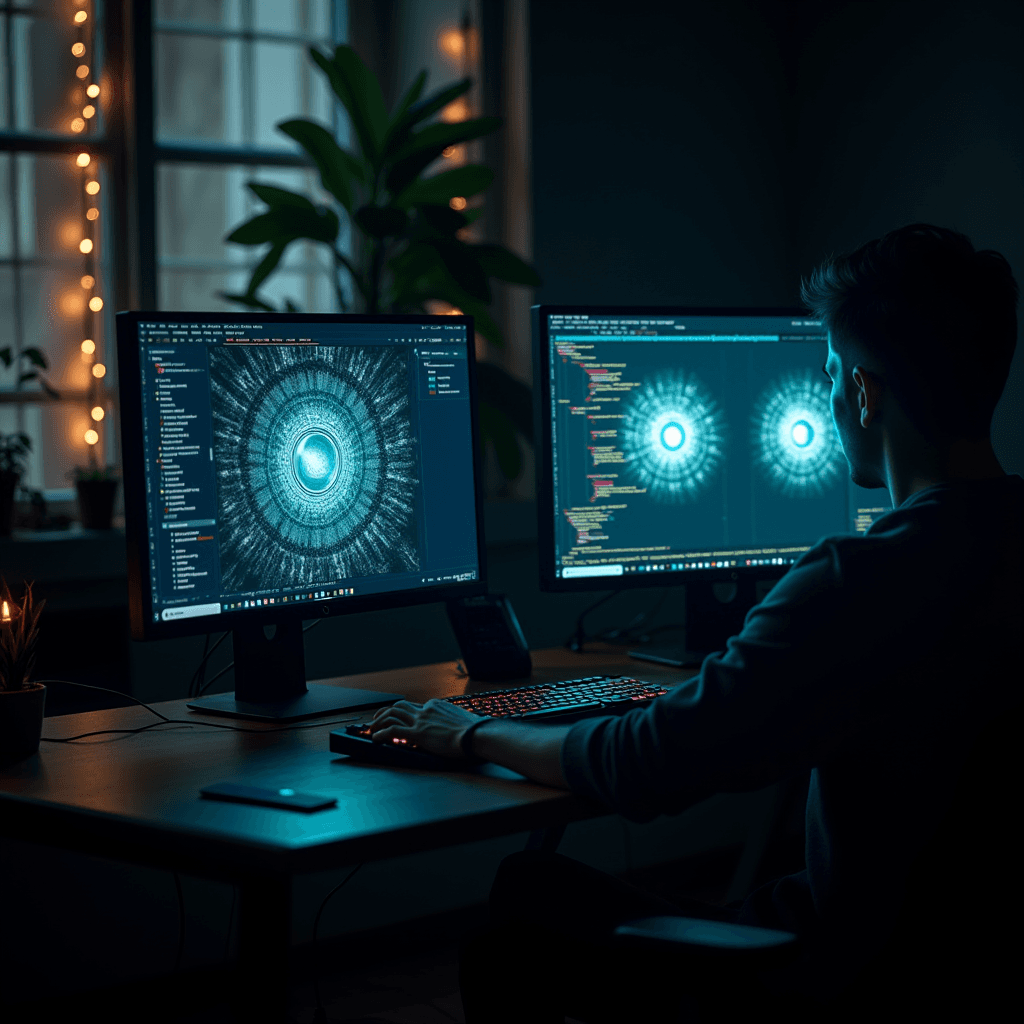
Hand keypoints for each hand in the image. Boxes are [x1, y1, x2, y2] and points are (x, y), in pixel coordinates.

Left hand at [370, 699, 484, 759]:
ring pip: (392, 714)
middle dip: (386, 712)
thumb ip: (456, 723)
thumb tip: (462, 729)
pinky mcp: (417, 733)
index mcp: (437, 706)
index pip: (416, 708)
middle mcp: (427, 709)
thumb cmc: (475, 732)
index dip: (406, 715)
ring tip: (372, 729)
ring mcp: (421, 720)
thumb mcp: (464, 722)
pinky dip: (381, 734)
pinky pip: (392, 731)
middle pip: (400, 706)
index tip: (402, 721)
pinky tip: (375, 739)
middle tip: (378, 719)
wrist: (477, 735)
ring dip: (379, 721)